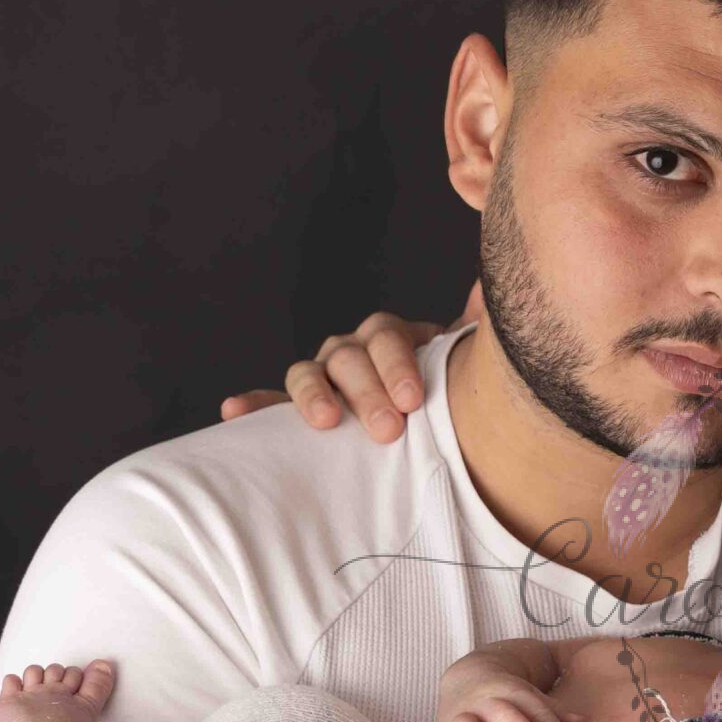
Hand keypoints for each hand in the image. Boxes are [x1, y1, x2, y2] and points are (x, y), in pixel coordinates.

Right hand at [218, 283, 486, 439]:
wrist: (423, 415)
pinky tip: (233, 411)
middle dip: (368, 392)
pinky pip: (270, 404)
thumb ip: (469, 328)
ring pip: (307, 375)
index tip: (413, 400)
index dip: (397, 366)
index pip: (385, 337)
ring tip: (327, 421)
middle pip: (347, 358)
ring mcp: (321, 378)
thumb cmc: (441, 388)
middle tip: (389, 429)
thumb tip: (487, 291)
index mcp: (387, 336)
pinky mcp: (297, 409)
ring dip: (313, 396)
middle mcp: (350, 350)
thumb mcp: (458, 360)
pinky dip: (252, 406)